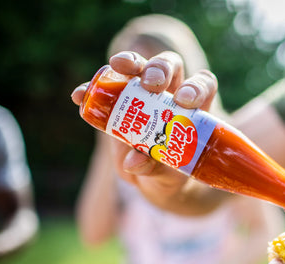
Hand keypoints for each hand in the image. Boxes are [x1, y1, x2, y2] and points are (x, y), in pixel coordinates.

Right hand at [71, 51, 221, 212]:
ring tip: (116, 67)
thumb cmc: (170, 173)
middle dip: (160, 68)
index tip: (185, 101)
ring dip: (129, 62)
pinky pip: (105, 87)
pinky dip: (92, 88)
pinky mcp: (119, 100)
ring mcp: (144, 93)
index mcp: (195, 109)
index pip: (203, 85)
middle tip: (151, 84)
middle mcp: (172, 93)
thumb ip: (156, 168)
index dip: (196, 87)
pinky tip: (80, 95)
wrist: (152, 179)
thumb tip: (135, 161)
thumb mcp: (167, 176)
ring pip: (140, 66)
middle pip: (171, 66)